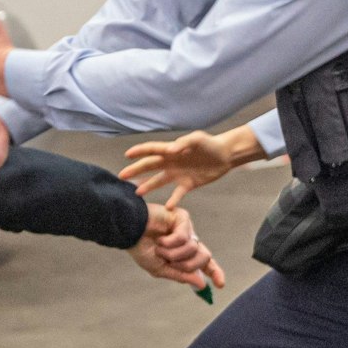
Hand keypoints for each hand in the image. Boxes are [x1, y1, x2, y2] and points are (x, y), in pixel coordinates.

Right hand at [120, 126, 264, 208]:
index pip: (152, 150)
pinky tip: (167, 208)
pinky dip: (172, 200)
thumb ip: (183, 144)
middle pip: (150, 166)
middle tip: (122, 177)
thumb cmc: (211, 144)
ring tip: (137, 193)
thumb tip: (170, 151)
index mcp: (172, 150)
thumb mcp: (198, 140)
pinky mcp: (188, 184)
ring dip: (148, 186)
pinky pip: (177, 194)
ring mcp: (178, 174)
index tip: (127, 156)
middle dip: (135, 171)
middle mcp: (172, 162)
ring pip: (159, 181)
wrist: (225, 156)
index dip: (139, 152)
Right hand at [132, 204, 226, 289]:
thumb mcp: (160, 268)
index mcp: (184, 253)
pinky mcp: (183, 218)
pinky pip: (184, 237)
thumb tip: (202, 284)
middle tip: (170, 262)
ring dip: (173, 254)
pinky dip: (169, 243)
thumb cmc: (140, 248)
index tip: (220, 285)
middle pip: (204, 257)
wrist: (128, 231)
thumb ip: (180, 275)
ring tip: (159, 248)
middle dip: (187, 265)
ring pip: (193, 248)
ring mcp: (187, 229)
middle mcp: (188, 240)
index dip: (214, 272)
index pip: (204, 263)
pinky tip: (159, 239)